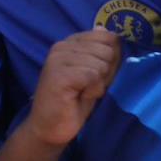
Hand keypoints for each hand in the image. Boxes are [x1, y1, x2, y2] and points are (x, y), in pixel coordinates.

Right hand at [24, 29, 121, 147]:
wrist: (49, 128)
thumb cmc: (74, 102)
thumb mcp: (96, 75)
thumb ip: (104, 55)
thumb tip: (111, 32)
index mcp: (70, 42)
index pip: (107, 37)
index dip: (110, 60)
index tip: (96, 76)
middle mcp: (61, 46)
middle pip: (107, 50)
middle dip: (105, 72)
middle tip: (87, 87)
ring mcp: (58, 59)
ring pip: (101, 64)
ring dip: (98, 83)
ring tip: (81, 92)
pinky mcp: (59, 74)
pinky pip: (93, 76)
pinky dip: (93, 90)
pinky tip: (78, 97)